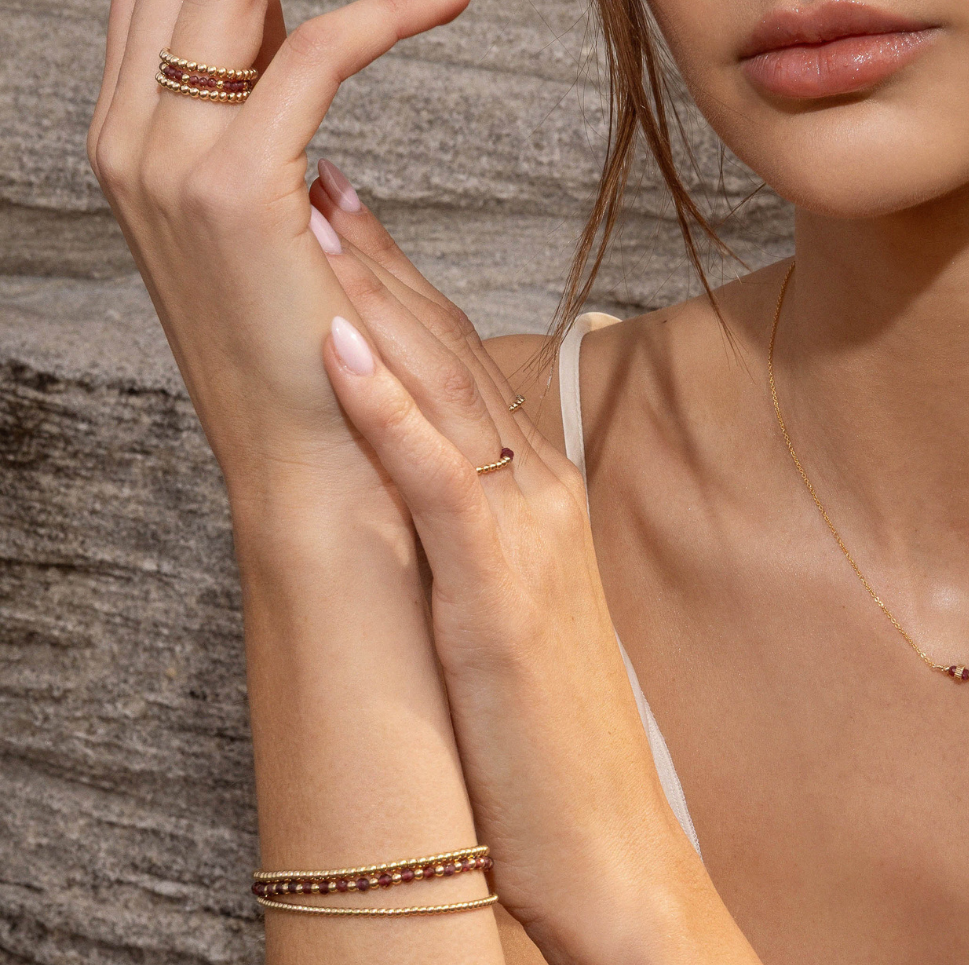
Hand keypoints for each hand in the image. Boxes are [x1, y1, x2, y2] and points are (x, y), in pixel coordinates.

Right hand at [87, 0, 475, 486]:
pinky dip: (389, 6)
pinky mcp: (232, 192)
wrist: (315, 458)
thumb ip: (271, 121)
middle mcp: (125, 130)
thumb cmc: (311, 341)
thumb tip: (303, 56)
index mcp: (131, 124)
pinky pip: (314, 52)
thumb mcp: (276, 209)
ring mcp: (165, 161)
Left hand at [311, 185, 758, 964]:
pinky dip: (388, 410)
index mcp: (541, 484)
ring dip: (376, 302)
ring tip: (319, 228)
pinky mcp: (497, 589)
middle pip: (452, 349)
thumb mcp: (507, 592)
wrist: (602, 832)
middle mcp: (540, 486)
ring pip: (444, 390)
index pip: (463, 358)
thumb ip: (471, 517)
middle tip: (325, 185)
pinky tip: (342, 352)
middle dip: (380, 261)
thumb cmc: (542, 716)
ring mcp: (526, 531)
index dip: (404, 281)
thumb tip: (414, 464)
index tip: (350, 220)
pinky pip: (439, 478)